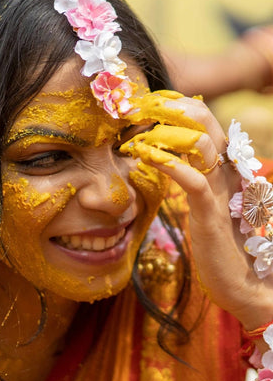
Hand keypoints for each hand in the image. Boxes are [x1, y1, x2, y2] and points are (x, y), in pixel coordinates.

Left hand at [121, 90, 272, 329]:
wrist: (242, 281)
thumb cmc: (218, 240)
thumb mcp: (204, 199)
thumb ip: (192, 174)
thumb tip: (167, 154)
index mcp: (223, 165)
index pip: (204, 120)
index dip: (178, 103)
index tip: (151, 99)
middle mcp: (226, 171)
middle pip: (205, 121)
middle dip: (172, 107)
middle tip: (142, 107)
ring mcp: (221, 190)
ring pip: (200, 144)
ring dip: (165, 132)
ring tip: (138, 135)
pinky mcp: (212, 213)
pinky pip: (193, 180)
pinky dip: (169, 164)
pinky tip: (145, 158)